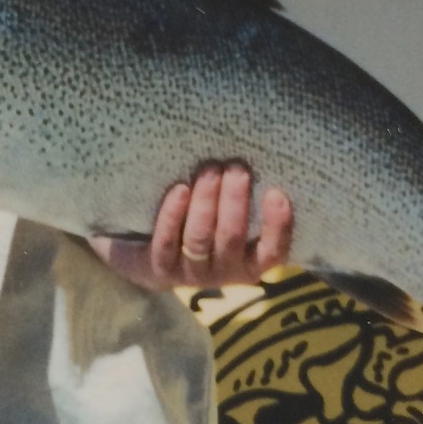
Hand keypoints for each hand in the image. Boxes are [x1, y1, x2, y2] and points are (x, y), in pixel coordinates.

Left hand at [89, 164, 292, 290]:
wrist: (144, 249)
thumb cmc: (197, 217)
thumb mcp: (223, 209)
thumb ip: (242, 192)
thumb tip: (257, 150)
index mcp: (247, 260)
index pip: (272, 252)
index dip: (278, 226)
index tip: (276, 192)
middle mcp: (223, 271)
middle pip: (231, 239)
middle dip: (234, 203)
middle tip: (236, 169)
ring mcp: (190, 273)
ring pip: (200, 240)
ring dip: (206, 204)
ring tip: (209, 171)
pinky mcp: (160, 269)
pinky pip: (167, 241)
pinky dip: (173, 215)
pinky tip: (180, 190)